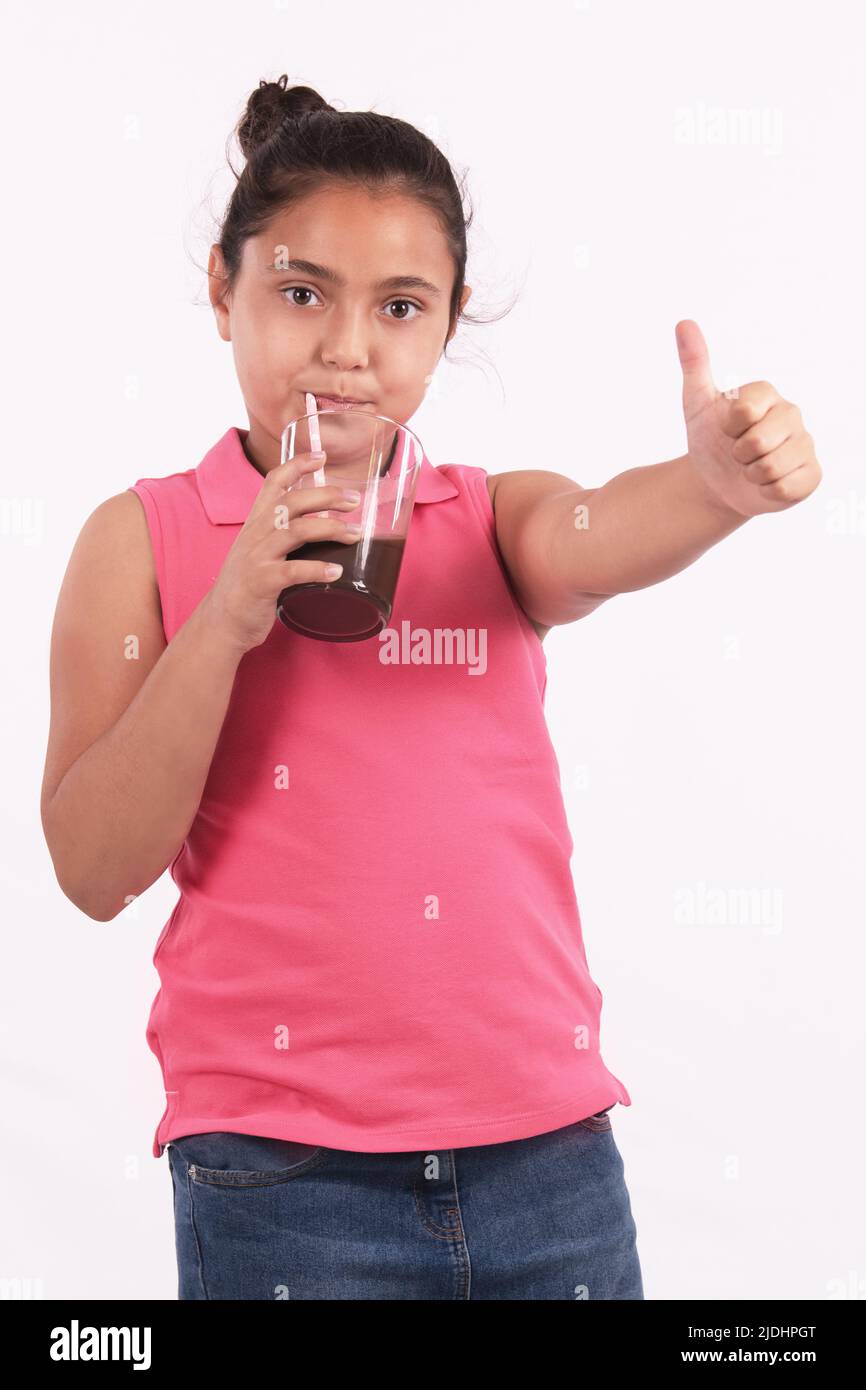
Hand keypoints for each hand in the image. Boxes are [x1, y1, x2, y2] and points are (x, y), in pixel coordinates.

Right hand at [204, 450, 362, 652]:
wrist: (222, 620)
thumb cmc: (249, 584)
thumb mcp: (260, 549)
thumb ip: (284, 534)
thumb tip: (328, 526)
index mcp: (256, 522)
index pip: (273, 482)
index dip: (297, 464)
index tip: (322, 456)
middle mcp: (256, 533)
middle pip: (293, 501)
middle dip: (327, 496)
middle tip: (355, 501)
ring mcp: (257, 557)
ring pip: (296, 531)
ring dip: (331, 529)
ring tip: (356, 535)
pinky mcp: (262, 582)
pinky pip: (293, 571)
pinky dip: (318, 569)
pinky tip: (337, 571)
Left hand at [675, 319, 821, 517]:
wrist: (716, 481)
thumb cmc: (710, 438)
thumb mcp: (696, 403)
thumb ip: (694, 363)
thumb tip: (684, 322)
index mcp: (767, 394)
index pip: (745, 411)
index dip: (728, 427)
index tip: (726, 428)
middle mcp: (792, 415)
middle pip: (758, 442)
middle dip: (737, 455)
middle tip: (738, 453)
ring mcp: (805, 445)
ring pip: (771, 468)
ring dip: (750, 475)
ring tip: (751, 468)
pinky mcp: (811, 475)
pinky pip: (785, 488)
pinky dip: (766, 492)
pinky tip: (765, 484)